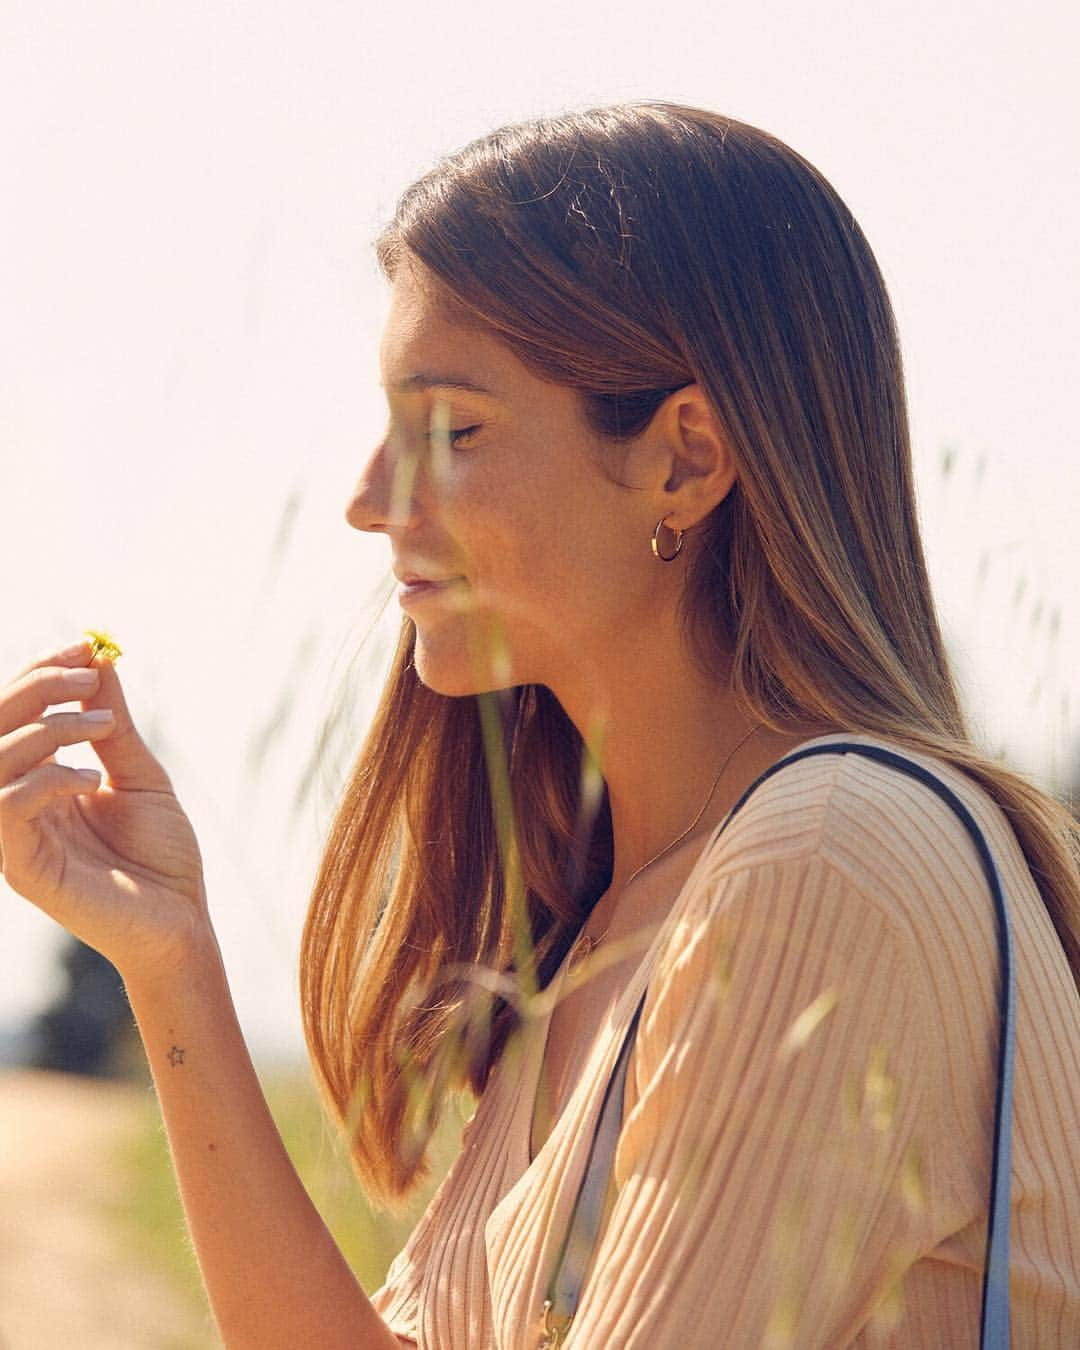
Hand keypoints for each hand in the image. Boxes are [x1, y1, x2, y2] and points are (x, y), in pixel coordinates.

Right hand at [0, 639, 213, 982]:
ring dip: (46, 729)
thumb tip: (97, 657)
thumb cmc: (163, 853)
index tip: (83, 646)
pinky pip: (4, 808)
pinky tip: (92, 779)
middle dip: (33, 689)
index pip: (13, 715)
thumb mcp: (138, 773)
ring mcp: (15, 837)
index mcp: (37, 780)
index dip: (38, 673)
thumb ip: (112, 723)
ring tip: (103, 725)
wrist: (181, 920)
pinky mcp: (23, 867)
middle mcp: (17, 804)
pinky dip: (46, 779)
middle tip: (85, 672)